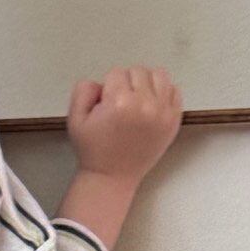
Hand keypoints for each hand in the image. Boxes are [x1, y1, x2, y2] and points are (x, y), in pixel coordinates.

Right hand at [67, 67, 183, 187]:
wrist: (112, 178)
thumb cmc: (93, 151)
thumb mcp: (75, 120)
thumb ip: (82, 91)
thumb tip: (100, 82)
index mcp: (119, 102)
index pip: (117, 73)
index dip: (108, 87)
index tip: (106, 104)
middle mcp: (144, 104)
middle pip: (138, 71)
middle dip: (127, 84)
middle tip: (121, 104)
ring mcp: (163, 112)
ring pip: (159, 75)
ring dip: (147, 83)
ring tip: (137, 101)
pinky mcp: (174, 120)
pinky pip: (174, 91)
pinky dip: (163, 94)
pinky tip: (151, 106)